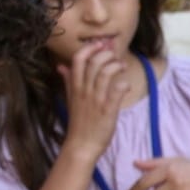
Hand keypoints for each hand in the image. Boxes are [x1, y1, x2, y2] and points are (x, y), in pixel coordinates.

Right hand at [57, 43, 130, 157]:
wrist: (82, 145)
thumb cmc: (79, 122)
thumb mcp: (70, 99)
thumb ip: (68, 82)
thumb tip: (62, 66)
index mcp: (74, 87)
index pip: (78, 60)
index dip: (90, 49)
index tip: (100, 45)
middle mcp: (84, 91)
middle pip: (92, 63)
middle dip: (106, 54)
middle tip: (115, 55)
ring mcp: (95, 100)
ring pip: (104, 74)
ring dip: (116, 66)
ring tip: (123, 66)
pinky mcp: (107, 111)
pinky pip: (116, 92)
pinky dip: (123, 85)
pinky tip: (127, 85)